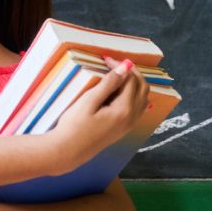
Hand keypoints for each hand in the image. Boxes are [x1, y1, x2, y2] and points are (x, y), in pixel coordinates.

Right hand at [47, 58, 149, 174]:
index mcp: (124, 109)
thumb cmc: (74, 125)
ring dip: (135, 83)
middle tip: (115, 64)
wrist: (69, 151)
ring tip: (119, 74)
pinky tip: (127, 92)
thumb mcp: (89, 101)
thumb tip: (125, 67)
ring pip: (143, 98)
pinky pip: (138, 108)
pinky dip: (135, 95)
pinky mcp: (123, 129)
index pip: (130, 80)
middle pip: (142, 87)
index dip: (120, 66)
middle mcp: (131, 117)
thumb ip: (108, 83)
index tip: (105, 59)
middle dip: (132, 72)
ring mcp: (129, 125)